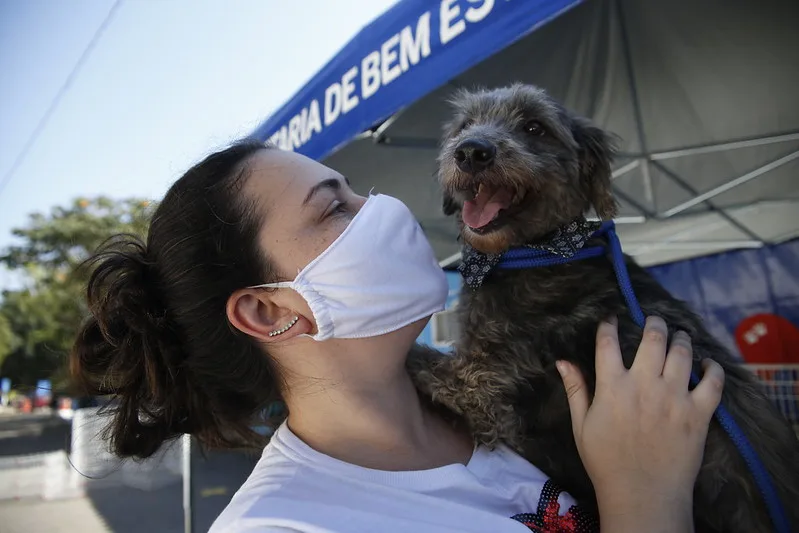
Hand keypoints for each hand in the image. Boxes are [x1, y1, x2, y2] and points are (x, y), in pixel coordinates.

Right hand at [556, 316, 724, 530]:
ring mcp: (674, 397)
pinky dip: (713, 368)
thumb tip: (562, 362)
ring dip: (681, 338)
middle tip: (654, 321)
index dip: (609, 325)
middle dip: (653, 323)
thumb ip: (576, 390)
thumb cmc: (606, 462)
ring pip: (682, 352)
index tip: (611, 319)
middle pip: (652, 338)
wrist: (643, 495)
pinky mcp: (698, 413)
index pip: (608, 342)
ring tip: (680, 336)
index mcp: (613, 386)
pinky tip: (708, 364)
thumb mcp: (581, 426)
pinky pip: (712, 382)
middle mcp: (645, 384)